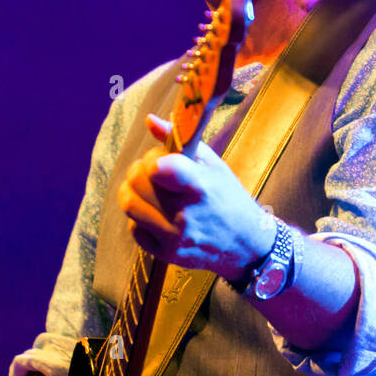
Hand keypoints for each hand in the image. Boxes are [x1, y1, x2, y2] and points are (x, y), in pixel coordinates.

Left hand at [118, 114, 276, 281]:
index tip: (162, 160)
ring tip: (149, 190)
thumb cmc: (227, 196)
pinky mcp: (167, 255)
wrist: (246, 242)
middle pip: (136, 181)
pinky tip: (156, 214)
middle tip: (153, 172)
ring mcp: (175, 238)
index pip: (157, 167)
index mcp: (200, 186)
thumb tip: (150, 119)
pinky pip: (134, 230)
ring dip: (133, 192)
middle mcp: (185, 214)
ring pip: (129, 204)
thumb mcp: (212, 164)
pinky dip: (140, 218)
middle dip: (140, 170)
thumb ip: (179, 140)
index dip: (153, 158)